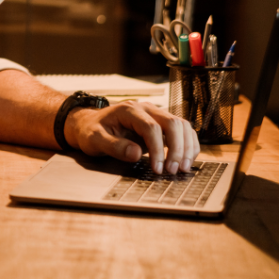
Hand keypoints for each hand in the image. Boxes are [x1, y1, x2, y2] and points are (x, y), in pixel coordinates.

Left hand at [66, 100, 200, 174]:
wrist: (90, 124)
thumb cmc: (91, 131)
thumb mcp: (94, 140)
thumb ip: (114, 146)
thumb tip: (136, 153)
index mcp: (129, 110)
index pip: (151, 127)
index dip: (158, 149)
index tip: (157, 169)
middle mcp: (145, 108)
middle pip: (172, 123)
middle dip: (177, 148)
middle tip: (172, 171)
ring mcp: (155, 114)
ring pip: (181, 125)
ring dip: (186, 147)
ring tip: (182, 169)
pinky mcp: (161, 123)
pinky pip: (182, 130)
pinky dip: (188, 144)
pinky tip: (186, 160)